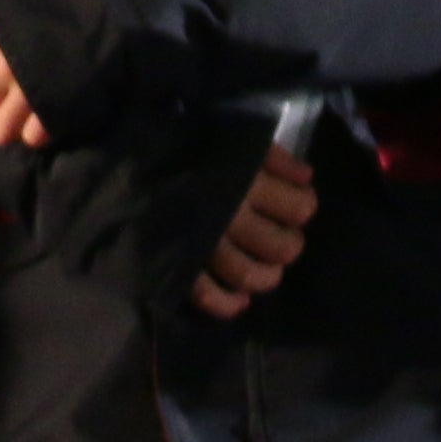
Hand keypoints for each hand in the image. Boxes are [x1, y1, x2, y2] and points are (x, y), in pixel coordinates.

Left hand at [0, 3, 47, 149]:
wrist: (93, 10)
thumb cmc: (34, 9)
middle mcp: (2, 68)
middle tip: (0, 98)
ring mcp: (31, 89)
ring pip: (0, 134)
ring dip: (9, 125)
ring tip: (21, 108)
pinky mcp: (59, 104)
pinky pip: (33, 137)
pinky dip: (37, 130)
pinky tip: (42, 112)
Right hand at [194, 144, 319, 318]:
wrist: (134, 159)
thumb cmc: (190, 145)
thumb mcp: (236, 137)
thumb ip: (273, 157)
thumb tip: (306, 177)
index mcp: (246, 183)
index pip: (298, 208)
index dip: (304, 205)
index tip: (299, 200)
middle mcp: (230, 218)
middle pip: (280, 247)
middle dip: (290, 244)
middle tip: (284, 236)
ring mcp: (205, 244)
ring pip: (248, 275)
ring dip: (267, 277)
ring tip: (268, 267)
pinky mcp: (181, 261)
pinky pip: (207, 295)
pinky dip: (228, 304)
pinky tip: (241, 300)